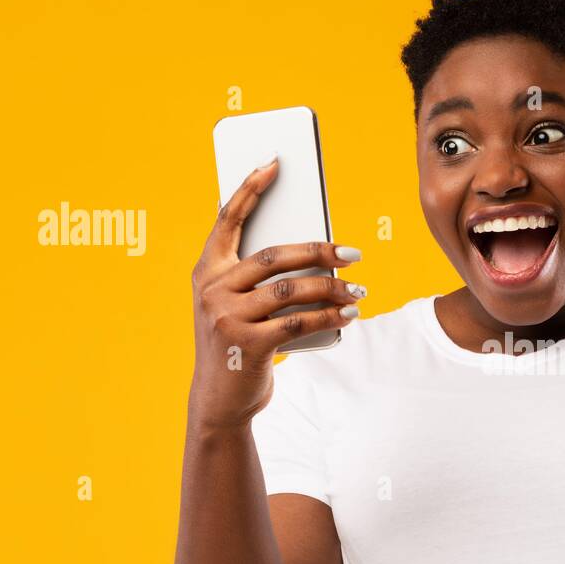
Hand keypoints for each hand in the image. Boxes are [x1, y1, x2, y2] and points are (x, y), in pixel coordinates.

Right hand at [188, 156, 364, 429]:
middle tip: (353, 253)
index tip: (274, 163)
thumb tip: (310, 248)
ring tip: (358, 290)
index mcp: (206, 271)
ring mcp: (226, 317)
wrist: (219, 400)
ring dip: (332, 288)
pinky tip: (349, 313)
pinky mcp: (246, 344)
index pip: (227, 219)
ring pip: (291, 289)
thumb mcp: (234, 305)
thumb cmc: (236, 343)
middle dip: (319, 250)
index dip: (250, 189)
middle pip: (275, 255)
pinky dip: (329, 316)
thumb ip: (254, 277)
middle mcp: (212, 290)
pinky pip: (298, 322)